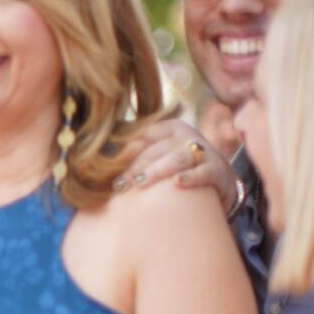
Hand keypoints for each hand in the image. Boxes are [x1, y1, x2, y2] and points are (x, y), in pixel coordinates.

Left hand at [113, 120, 237, 212]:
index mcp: (169, 128)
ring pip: (178, 157)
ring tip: (141, 183)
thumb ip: (134, 156)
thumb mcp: (158, 157)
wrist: (219, 182)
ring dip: (157, 170)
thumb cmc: (178, 169)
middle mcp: (187, 135)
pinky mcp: (218, 170)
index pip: (143, 137)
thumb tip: (94, 158)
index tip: (104, 168)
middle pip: (157, 149)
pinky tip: (177, 183)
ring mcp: (204, 151)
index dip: (123, 153)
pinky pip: (204, 172)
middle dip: (136, 166)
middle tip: (118, 185)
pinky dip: (191, 176)